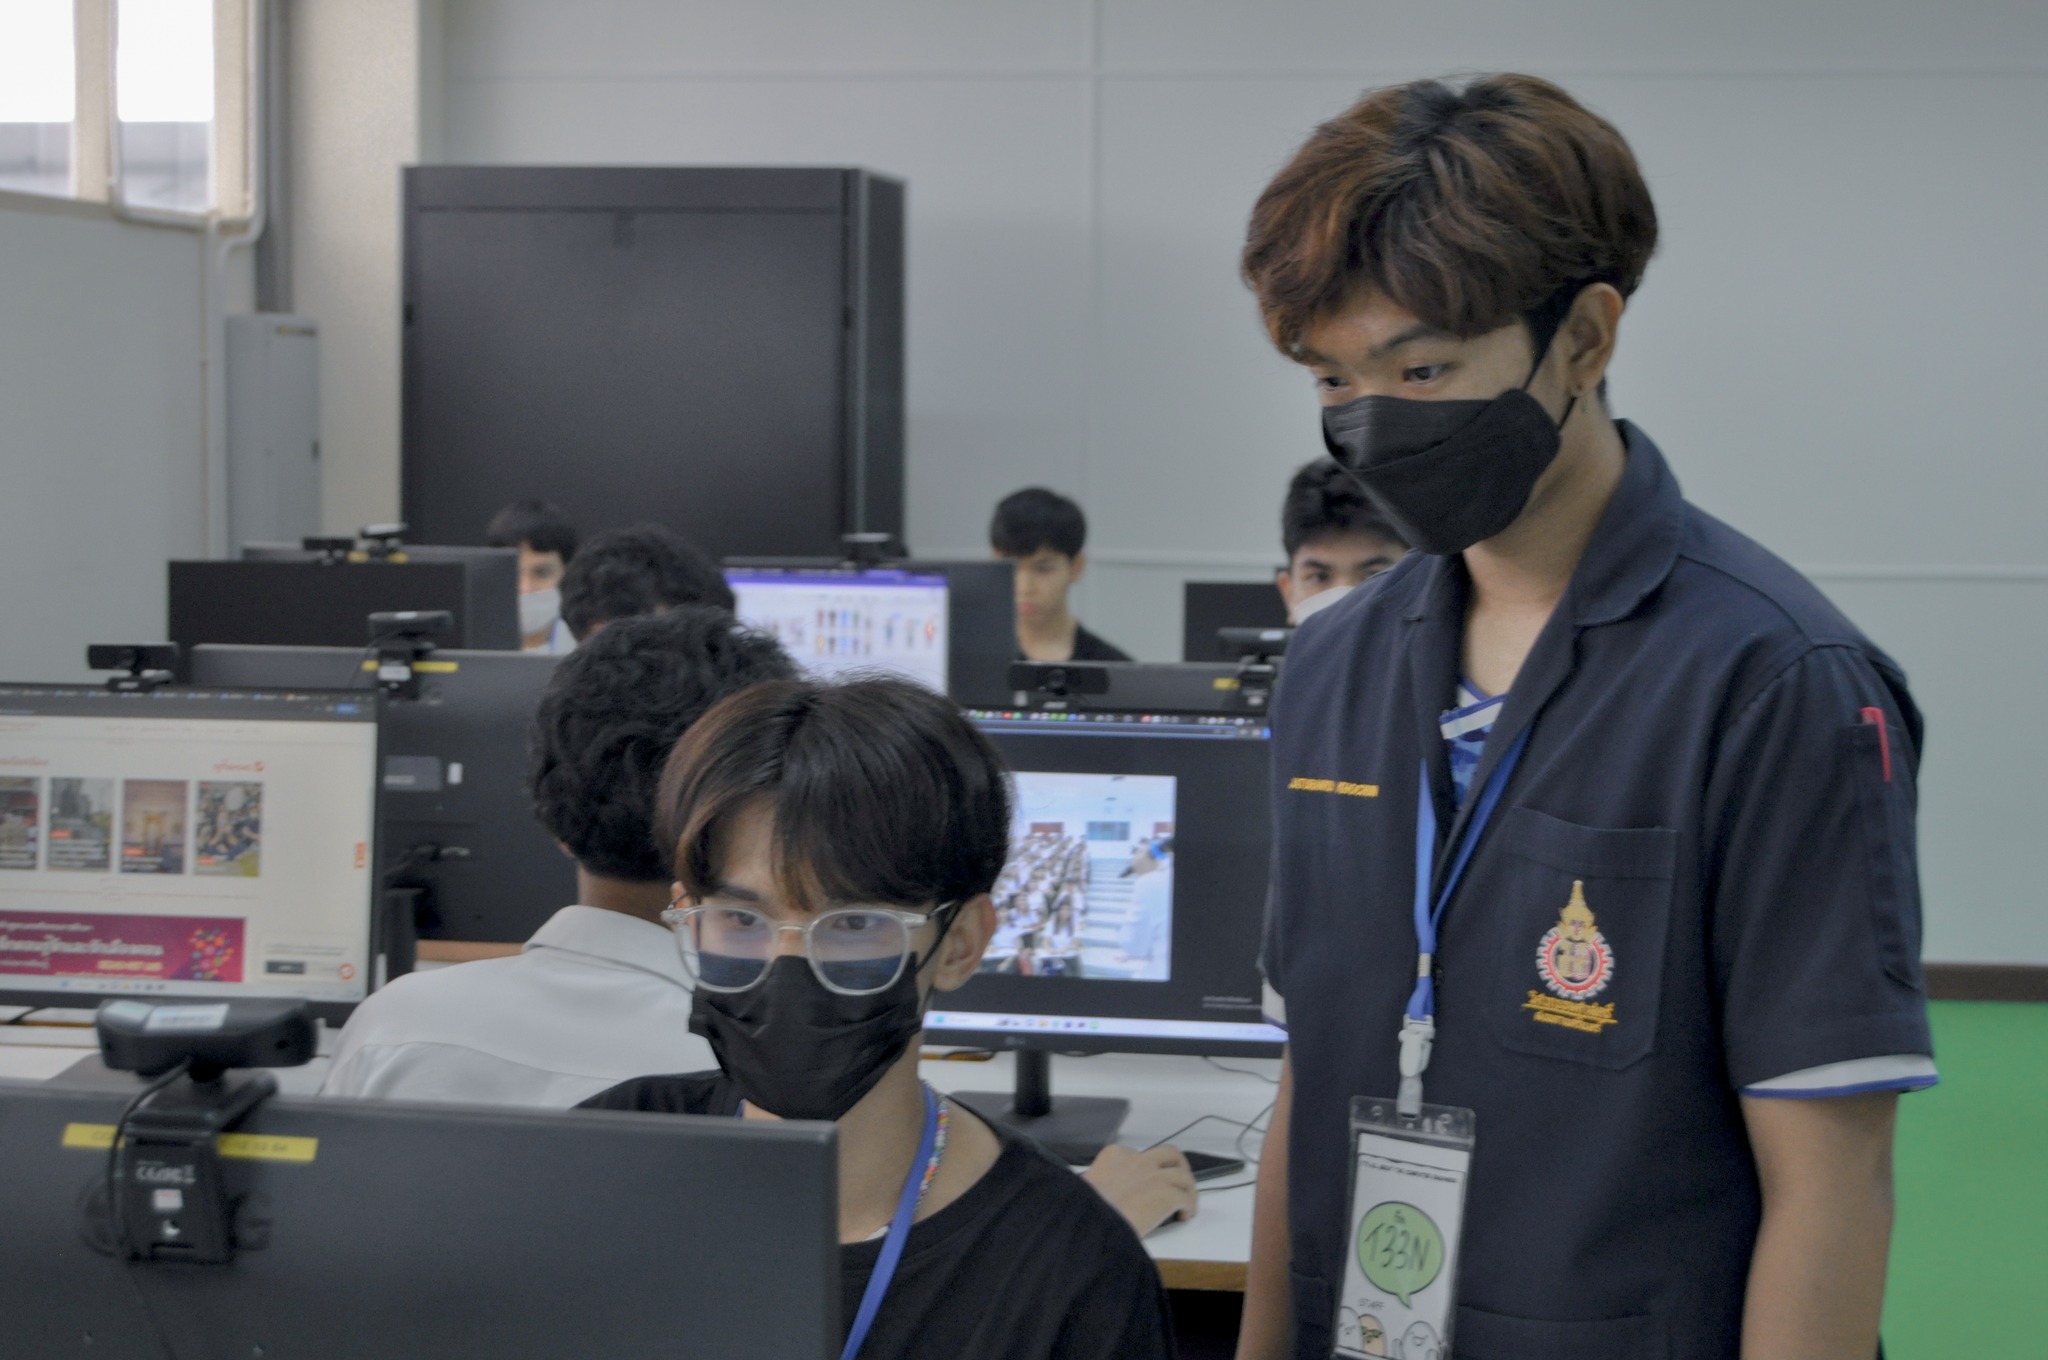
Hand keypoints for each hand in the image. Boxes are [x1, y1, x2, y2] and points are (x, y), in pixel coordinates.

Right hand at [1083, 1143, 1198, 1237]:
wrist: (1091, 1223)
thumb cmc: (1085, 1211)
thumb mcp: (1087, 1187)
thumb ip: (1101, 1183)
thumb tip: (1107, 1196)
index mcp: (1115, 1155)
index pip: (1138, 1154)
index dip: (1147, 1168)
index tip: (1148, 1180)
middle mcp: (1138, 1160)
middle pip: (1169, 1153)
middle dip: (1178, 1165)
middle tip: (1178, 1181)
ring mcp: (1155, 1176)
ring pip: (1183, 1174)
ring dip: (1188, 1188)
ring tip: (1186, 1201)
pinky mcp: (1167, 1194)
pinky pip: (1186, 1197)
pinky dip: (1189, 1206)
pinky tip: (1184, 1215)